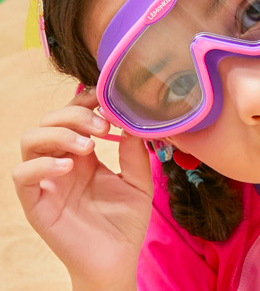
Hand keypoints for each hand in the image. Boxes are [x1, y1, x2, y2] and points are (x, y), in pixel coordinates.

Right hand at [13, 88, 152, 290]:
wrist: (117, 260)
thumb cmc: (126, 221)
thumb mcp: (138, 181)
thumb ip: (135, 152)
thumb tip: (133, 121)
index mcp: (85, 154)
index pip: (73, 114)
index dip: (84, 100)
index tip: (104, 98)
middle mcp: (63, 162)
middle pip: (50, 120)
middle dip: (75, 115)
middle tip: (102, 127)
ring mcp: (47, 181)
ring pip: (30, 140)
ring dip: (58, 134)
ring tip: (88, 146)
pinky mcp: (35, 203)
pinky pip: (22, 176)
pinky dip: (41, 164)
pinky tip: (68, 166)